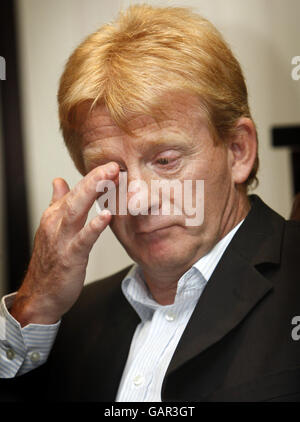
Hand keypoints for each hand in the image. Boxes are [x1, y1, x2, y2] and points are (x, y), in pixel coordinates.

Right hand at [10, 162, 118, 326]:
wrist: (40, 295)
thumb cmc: (50, 263)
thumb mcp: (53, 228)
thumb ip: (58, 203)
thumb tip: (59, 181)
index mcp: (55, 216)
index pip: (75, 191)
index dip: (93, 177)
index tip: (110, 167)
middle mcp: (56, 223)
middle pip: (76, 195)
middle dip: (94, 178)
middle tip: (112, 165)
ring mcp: (62, 239)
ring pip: (76, 210)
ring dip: (93, 192)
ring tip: (110, 178)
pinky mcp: (70, 257)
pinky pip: (83, 239)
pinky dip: (94, 226)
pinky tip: (107, 216)